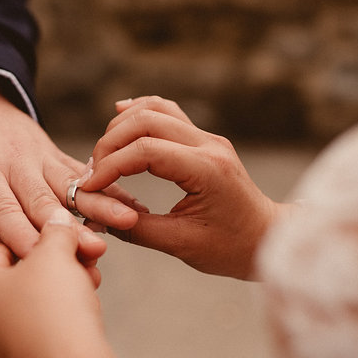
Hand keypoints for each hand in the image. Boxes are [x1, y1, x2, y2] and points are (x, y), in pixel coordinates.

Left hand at [0, 83, 142, 259]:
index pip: (2, 209)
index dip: (22, 235)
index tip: (42, 262)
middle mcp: (15, 162)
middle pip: (45, 201)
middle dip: (70, 230)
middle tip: (96, 253)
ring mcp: (39, 157)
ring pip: (73, 185)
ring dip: (101, 204)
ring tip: (130, 223)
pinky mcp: (56, 155)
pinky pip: (84, 173)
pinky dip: (109, 187)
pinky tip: (134, 205)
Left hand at [0, 211, 105, 357]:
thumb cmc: (53, 312)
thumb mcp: (55, 253)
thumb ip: (55, 231)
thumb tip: (56, 221)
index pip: (6, 248)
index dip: (43, 238)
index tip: (70, 237)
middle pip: (21, 279)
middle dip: (58, 267)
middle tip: (87, 261)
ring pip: (34, 308)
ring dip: (65, 292)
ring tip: (91, 286)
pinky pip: (42, 337)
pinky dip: (62, 323)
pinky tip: (85, 317)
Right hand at [84, 95, 286, 279]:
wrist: (268, 238)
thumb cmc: (231, 248)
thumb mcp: (181, 245)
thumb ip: (137, 229)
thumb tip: (97, 216)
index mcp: (207, 170)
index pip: (145, 152)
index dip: (109, 167)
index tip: (88, 188)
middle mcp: (209, 145)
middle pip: (146, 121)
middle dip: (110, 144)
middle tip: (92, 173)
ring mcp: (208, 138)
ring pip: (155, 109)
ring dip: (122, 126)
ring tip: (102, 155)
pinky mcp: (204, 140)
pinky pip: (168, 113)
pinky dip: (141, 112)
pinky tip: (119, 115)